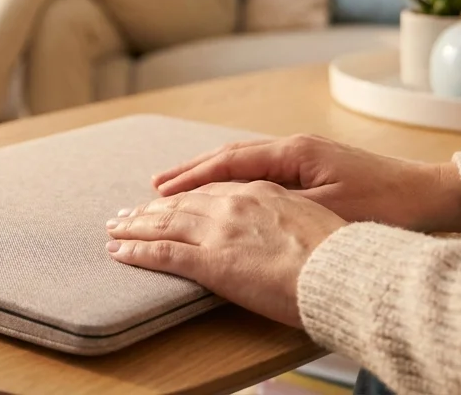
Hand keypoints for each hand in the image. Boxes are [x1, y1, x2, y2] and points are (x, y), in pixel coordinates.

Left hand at [106, 181, 346, 327]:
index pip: (213, 190)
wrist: (344, 270)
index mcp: (263, 192)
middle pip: (183, 202)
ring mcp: (221, 231)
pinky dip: (138, 251)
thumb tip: (282, 228)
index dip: (187, 194)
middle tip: (128, 212)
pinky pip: (164, 254)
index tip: (169, 198)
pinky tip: (119, 252)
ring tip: (115, 228)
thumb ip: (289, 216)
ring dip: (136, 225)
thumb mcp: (318, 219)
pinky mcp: (212, 261)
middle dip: (152, 208)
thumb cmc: (342, 254)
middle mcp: (236, 204)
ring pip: (166, 223)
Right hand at [152, 134, 460, 234]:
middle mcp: (294, 146)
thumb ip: (285, 207)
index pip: (231, 162)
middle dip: (190, 171)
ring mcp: (303, 153)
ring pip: (243, 160)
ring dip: (209, 174)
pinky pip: (260, 168)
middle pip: (230, 155)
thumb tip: (241, 210)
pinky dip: (233, 178)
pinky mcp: (313, 165)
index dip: (193, 177)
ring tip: (176, 186)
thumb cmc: (386, 205)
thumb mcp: (332, 211)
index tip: (161, 191)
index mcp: (295, 152)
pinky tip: (222, 188)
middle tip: (155, 187)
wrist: (430, 193)